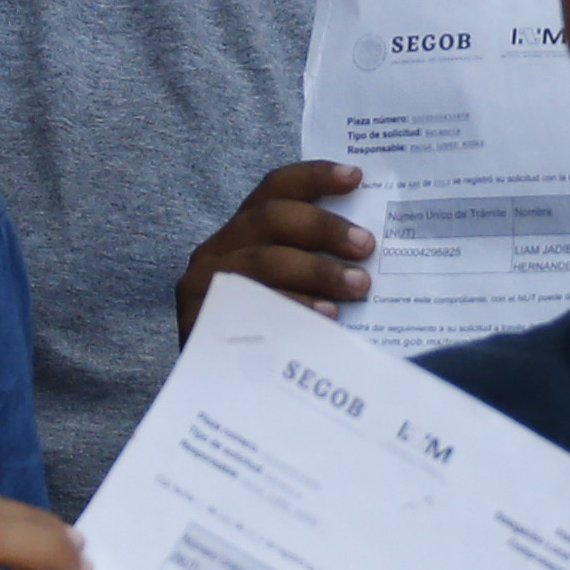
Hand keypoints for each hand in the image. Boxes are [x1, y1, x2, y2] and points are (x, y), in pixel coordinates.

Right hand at [177, 160, 369, 334]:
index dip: (313, 176)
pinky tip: (324, 317)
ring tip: (358, 286)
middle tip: (367, 245)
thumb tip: (370, 251)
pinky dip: (291, 307)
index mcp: (242, 232)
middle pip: (270, 219)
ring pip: (262, 261)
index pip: (275, 189)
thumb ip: (313, 262)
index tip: (355, 177)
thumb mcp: (288, 288)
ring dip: (316, 270)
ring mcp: (204, 283)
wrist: (218, 393)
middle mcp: (217, 249)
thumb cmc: (266, 333)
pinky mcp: (199, 318)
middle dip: (323, 227)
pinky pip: (250, 305)